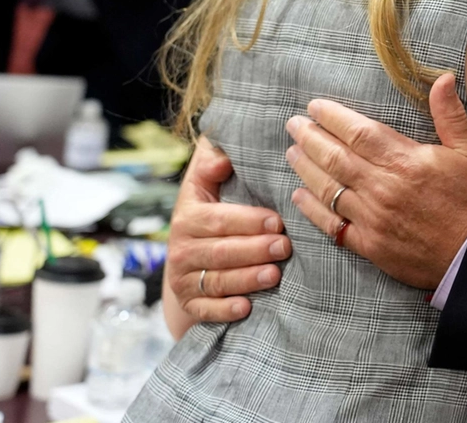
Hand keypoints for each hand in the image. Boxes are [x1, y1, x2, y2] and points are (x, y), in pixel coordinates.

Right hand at [164, 136, 290, 332]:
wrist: (188, 259)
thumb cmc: (211, 212)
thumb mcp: (205, 183)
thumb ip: (212, 161)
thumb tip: (221, 155)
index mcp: (188, 215)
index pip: (219, 219)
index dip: (249, 221)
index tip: (278, 220)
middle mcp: (181, 248)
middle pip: (221, 251)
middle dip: (255, 249)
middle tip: (285, 247)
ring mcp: (183, 279)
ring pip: (217, 281)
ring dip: (247, 279)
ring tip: (274, 275)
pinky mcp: (189, 305)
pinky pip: (205, 310)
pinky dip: (224, 310)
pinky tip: (246, 307)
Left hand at [285, 73, 466, 289]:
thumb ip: (450, 114)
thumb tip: (443, 78)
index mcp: (405, 161)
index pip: (358, 132)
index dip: (332, 118)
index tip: (315, 107)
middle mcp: (382, 188)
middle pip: (335, 158)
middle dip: (310, 138)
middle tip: (293, 125)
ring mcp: (373, 219)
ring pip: (328, 189)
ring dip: (306, 169)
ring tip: (292, 152)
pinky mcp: (370, 246)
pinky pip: (333, 226)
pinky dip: (313, 210)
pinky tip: (300, 197)